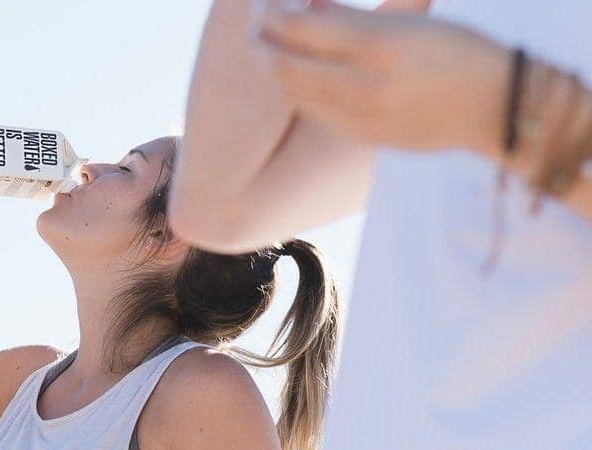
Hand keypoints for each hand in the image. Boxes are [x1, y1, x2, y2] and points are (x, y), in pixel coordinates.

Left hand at [250, 0, 510, 156]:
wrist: (494, 108)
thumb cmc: (459, 52)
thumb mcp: (409, 23)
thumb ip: (352, 18)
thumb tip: (306, 8)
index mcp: (380, 47)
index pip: (307, 31)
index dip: (276, 17)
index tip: (260, 4)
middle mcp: (365, 87)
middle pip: (293, 67)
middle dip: (266, 45)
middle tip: (253, 28)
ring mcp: (362, 118)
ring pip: (301, 95)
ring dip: (277, 71)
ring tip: (265, 51)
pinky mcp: (365, 138)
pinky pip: (318, 115)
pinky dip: (300, 94)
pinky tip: (296, 79)